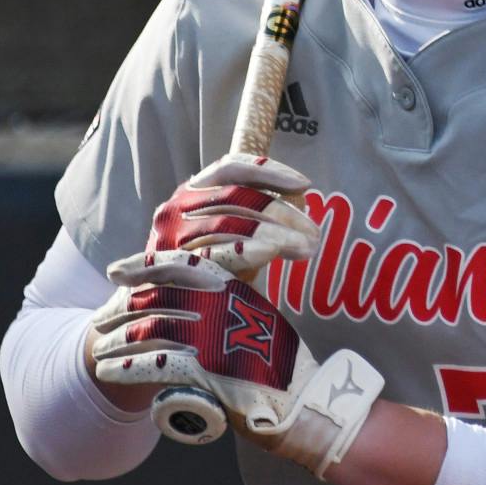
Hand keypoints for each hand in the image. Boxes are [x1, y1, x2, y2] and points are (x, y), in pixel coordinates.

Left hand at [91, 250, 382, 477]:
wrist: (305, 402)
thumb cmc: (281, 366)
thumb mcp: (260, 321)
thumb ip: (230, 309)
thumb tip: (199, 305)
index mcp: (235, 288)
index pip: (182, 264)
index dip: (144, 265)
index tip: (116, 271)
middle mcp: (223, 306)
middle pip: (157, 297)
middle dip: (122, 309)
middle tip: (101, 323)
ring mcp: (214, 336)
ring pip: (150, 330)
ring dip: (118, 341)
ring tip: (100, 355)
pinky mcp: (207, 370)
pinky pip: (155, 364)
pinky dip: (126, 367)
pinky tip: (110, 372)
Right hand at [145, 153, 320, 275]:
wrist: (172, 317)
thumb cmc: (213, 270)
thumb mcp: (239, 236)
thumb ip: (261, 213)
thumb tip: (300, 196)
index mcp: (194, 191)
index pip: (232, 167)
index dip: (269, 171)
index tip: (305, 184)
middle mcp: (178, 207)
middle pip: (237, 196)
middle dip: (281, 212)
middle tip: (314, 233)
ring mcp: (172, 236)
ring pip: (230, 221)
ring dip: (274, 233)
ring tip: (305, 247)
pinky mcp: (173, 267)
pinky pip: (216, 252)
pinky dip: (248, 249)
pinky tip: (272, 253)